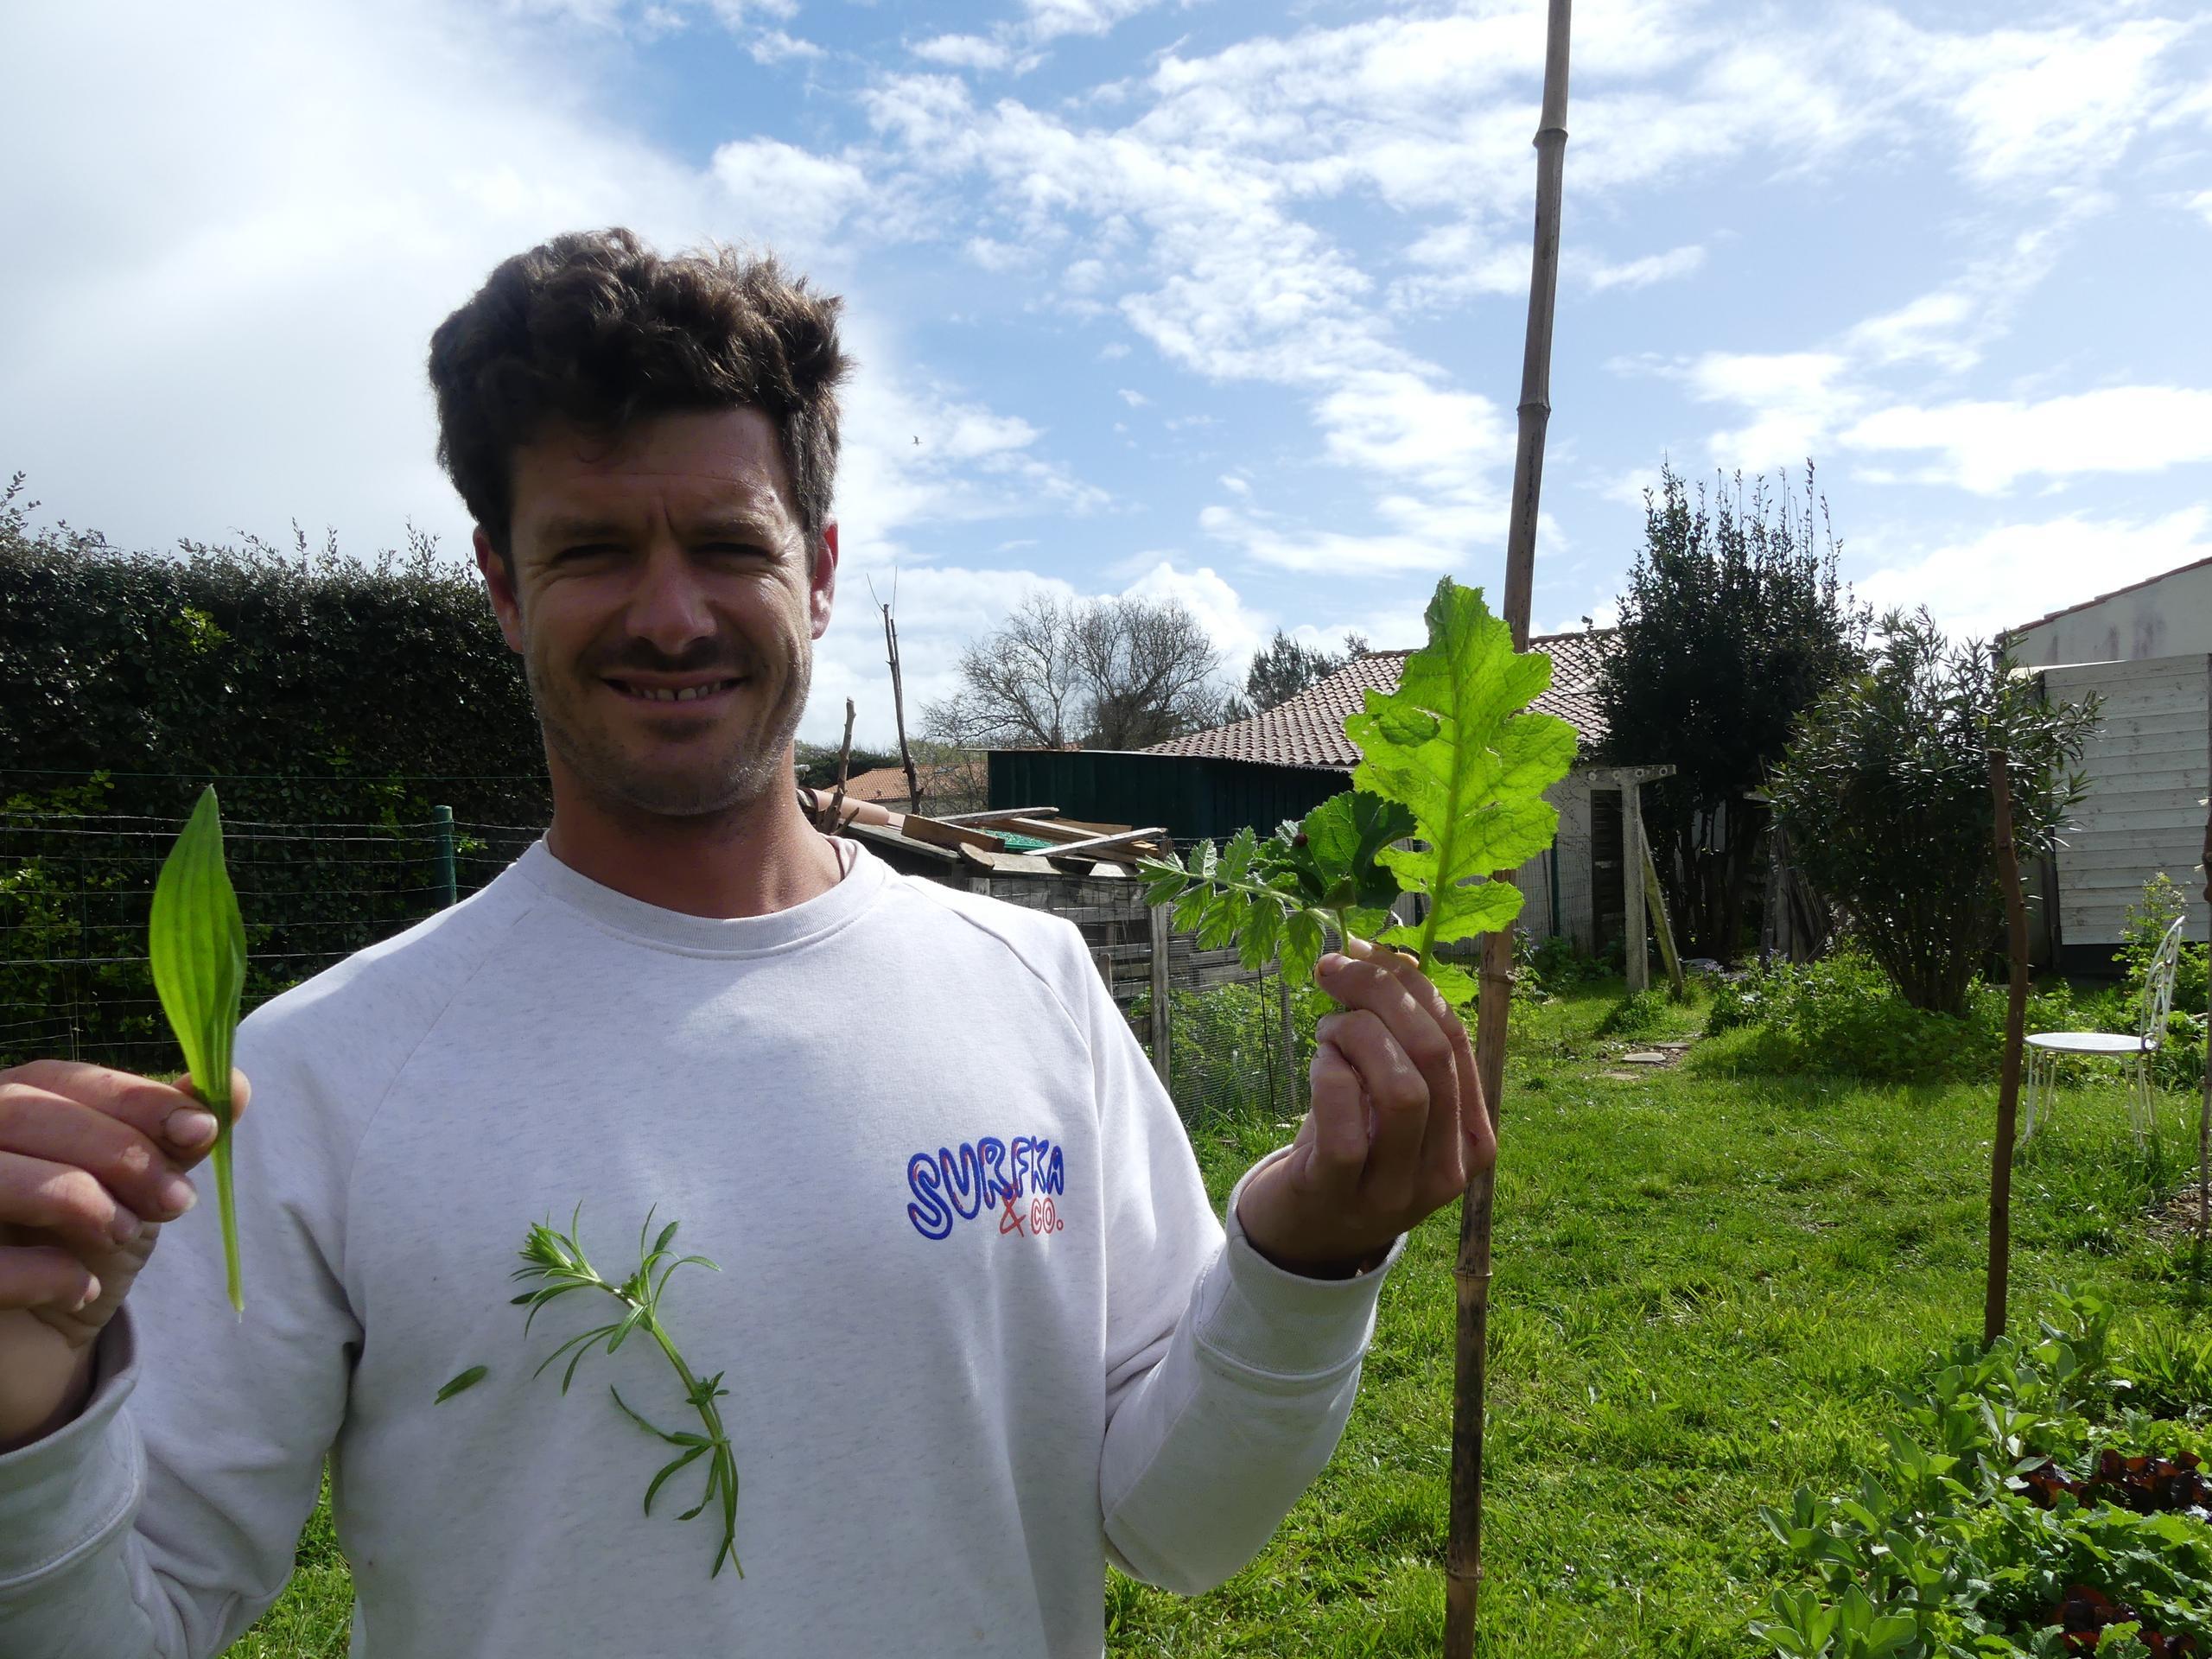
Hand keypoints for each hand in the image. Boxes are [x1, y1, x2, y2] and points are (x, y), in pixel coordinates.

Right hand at [0, 1060, 248, 1450]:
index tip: (201, 1130)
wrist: (37, 1342)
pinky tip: (79, 1289)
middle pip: (23, 1112)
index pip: (58, 1078)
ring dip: (77, 1199)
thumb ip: (174, 1139)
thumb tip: (235, 1085)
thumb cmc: (82, 1247)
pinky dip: (46, 1273)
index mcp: (7, 1107)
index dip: (134, 1098)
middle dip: (115, 1151)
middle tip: (176, 1200)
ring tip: (126, 1234)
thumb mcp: (138, 1190)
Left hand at [1235, 938, 1493, 1277]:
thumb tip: (1381, 953)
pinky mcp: (1341, 1197)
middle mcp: (1448, 1169)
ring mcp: (1398, 1190)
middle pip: (1434, 1054)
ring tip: (1327, 1032)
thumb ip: (1398, 1038)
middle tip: (1333, 972)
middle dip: (1381, 993)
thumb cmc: (1350, 1148)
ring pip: (1404, 1089)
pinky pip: (1346, 1127)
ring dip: (1356, 1036)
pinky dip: (1329, 1076)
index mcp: (1473, 1137)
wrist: (1305, 1235)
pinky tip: (1317, 1064)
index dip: (1411, 983)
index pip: (1457, 1039)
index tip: (1363, 951)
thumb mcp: (1386, 1095)